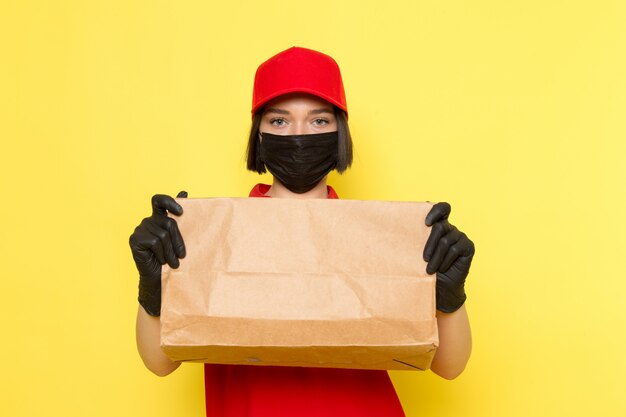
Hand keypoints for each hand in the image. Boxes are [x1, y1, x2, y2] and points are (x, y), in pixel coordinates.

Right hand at [129, 191, 186, 315]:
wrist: (159, 279)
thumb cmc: (172, 258)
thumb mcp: (178, 237)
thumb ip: (179, 216)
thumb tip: (184, 191)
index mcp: (158, 218)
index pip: (159, 200)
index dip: (170, 202)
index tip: (181, 212)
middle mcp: (147, 221)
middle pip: (168, 222)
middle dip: (178, 240)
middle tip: (182, 255)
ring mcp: (139, 229)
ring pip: (163, 234)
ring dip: (171, 251)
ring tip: (173, 262)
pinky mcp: (134, 239)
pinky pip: (154, 242)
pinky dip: (161, 253)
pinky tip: (160, 261)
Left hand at [424, 202, 474, 312]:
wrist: (441, 288)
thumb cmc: (426, 269)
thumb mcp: (418, 253)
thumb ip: (416, 238)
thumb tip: (399, 229)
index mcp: (438, 225)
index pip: (442, 208)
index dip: (435, 211)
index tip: (426, 223)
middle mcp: (450, 228)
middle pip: (440, 226)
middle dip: (430, 243)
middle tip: (424, 259)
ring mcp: (460, 237)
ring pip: (446, 240)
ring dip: (436, 257)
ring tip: (430, 270)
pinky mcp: (468, 247)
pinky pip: (455, 249)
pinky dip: (445, 260)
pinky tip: (442, 268)